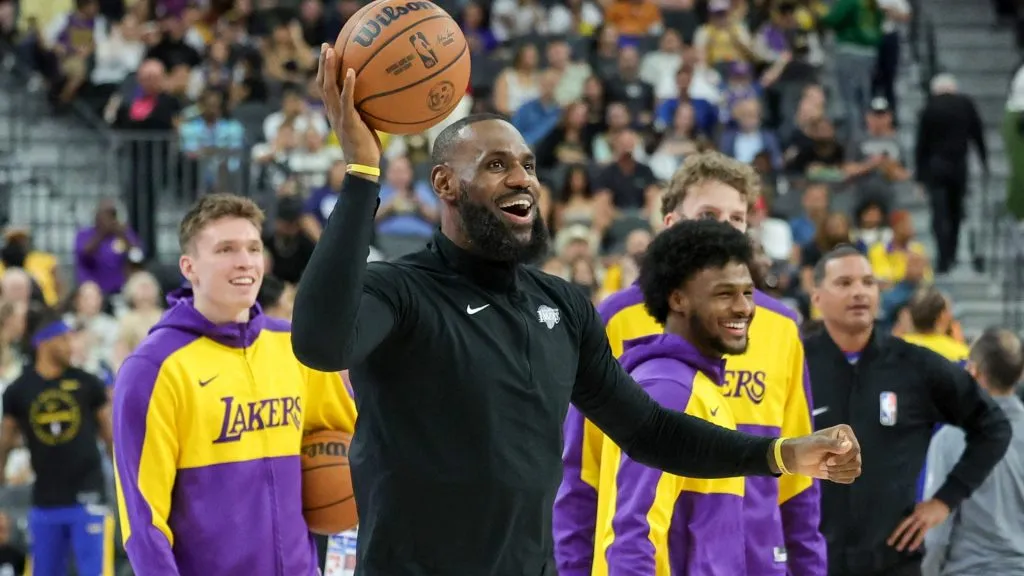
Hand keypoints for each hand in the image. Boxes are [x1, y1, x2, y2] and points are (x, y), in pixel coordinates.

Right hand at [316, 43, 380, 169]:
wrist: (362, 166)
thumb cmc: (366, 147)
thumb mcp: (366, 125)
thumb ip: (366, 111)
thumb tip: (380, 99)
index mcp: (335, 112)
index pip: (325, 88)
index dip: (324, 71)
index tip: (328, 54)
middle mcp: (332, 112)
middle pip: (322, 83)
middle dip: (323, 64)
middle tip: (325, 45)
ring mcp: (338, 116)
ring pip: (328, 88)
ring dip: (329, 68)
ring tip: (331, 51)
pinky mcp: (347, 121)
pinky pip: (346, 100)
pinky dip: (347, 85)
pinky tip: (351, 71)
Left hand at [779, 424, 860, 482]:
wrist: (796, 459)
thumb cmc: (805, 448)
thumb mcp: (817, 444)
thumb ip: (833, 444)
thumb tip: (849, 445)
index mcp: (845, 433)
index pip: (855, 449)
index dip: (842, 459)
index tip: (828, 461)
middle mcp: (850, 443)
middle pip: (856, 462)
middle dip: (838, 467)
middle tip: (823, 464)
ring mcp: (848, 456)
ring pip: (855, 471)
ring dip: (837, 473)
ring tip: (824, 468)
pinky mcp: (845, 468)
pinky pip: (850, 478)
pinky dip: (839, 478)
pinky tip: (828, 473)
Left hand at [887, 499, 949, 551]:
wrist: (942, 503)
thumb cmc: (932, 506)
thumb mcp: (920, 508)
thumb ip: (915, 515)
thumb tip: (912, 522)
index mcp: (912, 512)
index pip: (903, 522)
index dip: (897, 530)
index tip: (892, 537)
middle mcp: (914, 515)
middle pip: (903, 525)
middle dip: (895, 534)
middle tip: (889, 543)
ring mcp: (920, 519)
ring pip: (910, 531)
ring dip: (904, 540)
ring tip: (898, 548)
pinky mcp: (927, 523)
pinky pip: (920, 534)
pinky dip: (916, 541)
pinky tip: (911, 547)